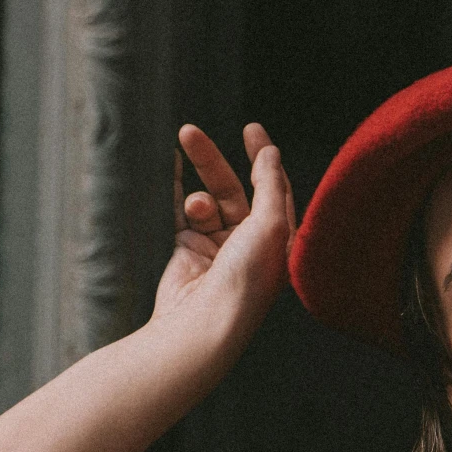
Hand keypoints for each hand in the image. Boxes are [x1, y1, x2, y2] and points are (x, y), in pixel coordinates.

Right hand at [152, 121, 296, 334]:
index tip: (250, 129)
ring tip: (195, 207)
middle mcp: (252, 244)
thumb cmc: (245, 279)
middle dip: (212, 162)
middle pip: (234, 190)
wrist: (204, 322)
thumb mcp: (269, 225)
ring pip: (207, 203)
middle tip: (189, 132)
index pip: (275, 189)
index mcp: (281, 240)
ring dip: (198, 195)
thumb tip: (270, 152)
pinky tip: (171, 170)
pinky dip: (176, 193)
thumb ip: (269, 185)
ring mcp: (219, 248)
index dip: (264, 158)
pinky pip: (181, 213)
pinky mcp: (189, 253)